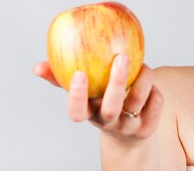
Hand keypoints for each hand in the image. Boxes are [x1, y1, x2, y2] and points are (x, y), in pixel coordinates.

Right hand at [33, 54, 163, 144]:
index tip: (78, 73)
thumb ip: (60, 79)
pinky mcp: (148, 127)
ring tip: (141, 63)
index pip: (78, 112)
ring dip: (142, 79)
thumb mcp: (83, 94)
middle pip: (111, 107)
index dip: (77, 96)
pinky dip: (154, 87)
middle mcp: (109, 121)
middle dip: (117, 82)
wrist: (128, 135)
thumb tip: (37, 66)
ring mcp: (129, 126)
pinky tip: (148, 76)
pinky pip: (156, 101)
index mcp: (90, 113)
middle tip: (121, 57)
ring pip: (138, 100)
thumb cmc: (100, 103)